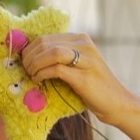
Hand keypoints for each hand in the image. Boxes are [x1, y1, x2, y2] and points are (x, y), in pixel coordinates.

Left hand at [19, 32, 136, 127]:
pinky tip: (38, 80)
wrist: (116, 102)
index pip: (47, 37)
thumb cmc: (93, 86)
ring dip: (35, 64)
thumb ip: (61, 57)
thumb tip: (32, 57)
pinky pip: (57, 69)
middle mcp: (84, 45)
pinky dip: (43, 74)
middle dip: (30, 57)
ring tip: (31, 74)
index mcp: (81, 39)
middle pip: (46, 43)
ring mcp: (86, 60)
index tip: (24, 62)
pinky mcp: (84, 77)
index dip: (30, 49)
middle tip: (26, 70)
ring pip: (51, 52)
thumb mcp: (77, 65)